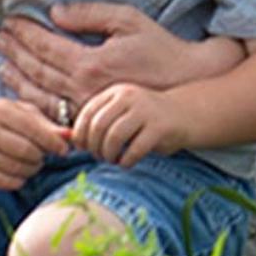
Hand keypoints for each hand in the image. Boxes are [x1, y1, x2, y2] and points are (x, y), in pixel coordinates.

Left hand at [0, 4, 242, 113]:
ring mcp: (87, 108)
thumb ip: (90, 15)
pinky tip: (24, 94)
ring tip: (2, 66)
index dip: (25, 32)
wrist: (185, 86)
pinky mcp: (93, 120)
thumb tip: (56, 12)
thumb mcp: (128, 20)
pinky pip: (56, 114)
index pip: (46, 47)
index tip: (10, 21)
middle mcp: (84, 89)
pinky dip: (34, 103)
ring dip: (19, 80)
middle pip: (38, 71)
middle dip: (15, 53)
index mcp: (90, 63)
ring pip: (41, 96)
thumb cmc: (159, 49)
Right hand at [0, 97, 70, 189]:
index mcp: (0, 110)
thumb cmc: (3, 120)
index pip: (34, 130)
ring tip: (32, 161)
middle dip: (42, 156)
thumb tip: (71, 136)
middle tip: (43, 155)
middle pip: (27, 151)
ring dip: (33, 169)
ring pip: (19, 169)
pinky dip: (20, 180)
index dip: (53, 142)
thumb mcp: (23, 114)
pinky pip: (8, 183)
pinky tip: (20, 171)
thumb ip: (47, 124)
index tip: (65, 149)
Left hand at [71, 81, 192, 165]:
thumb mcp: (122, 113)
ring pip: (114, 137)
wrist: (186, 113)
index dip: (80, 134)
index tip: (83, 148)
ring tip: (112, 160)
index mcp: (116, 92)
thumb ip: (99, 122)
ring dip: (108, 155)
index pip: (87, 113)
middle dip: (94, 147)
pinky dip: (126, 160)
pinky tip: (127, 163)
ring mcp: (145, 111)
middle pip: (98, 126)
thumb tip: (68, 141)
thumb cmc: (147, 119)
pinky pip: (134, 149)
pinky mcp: (159, 128)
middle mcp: (129, 97)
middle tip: (99, 157)